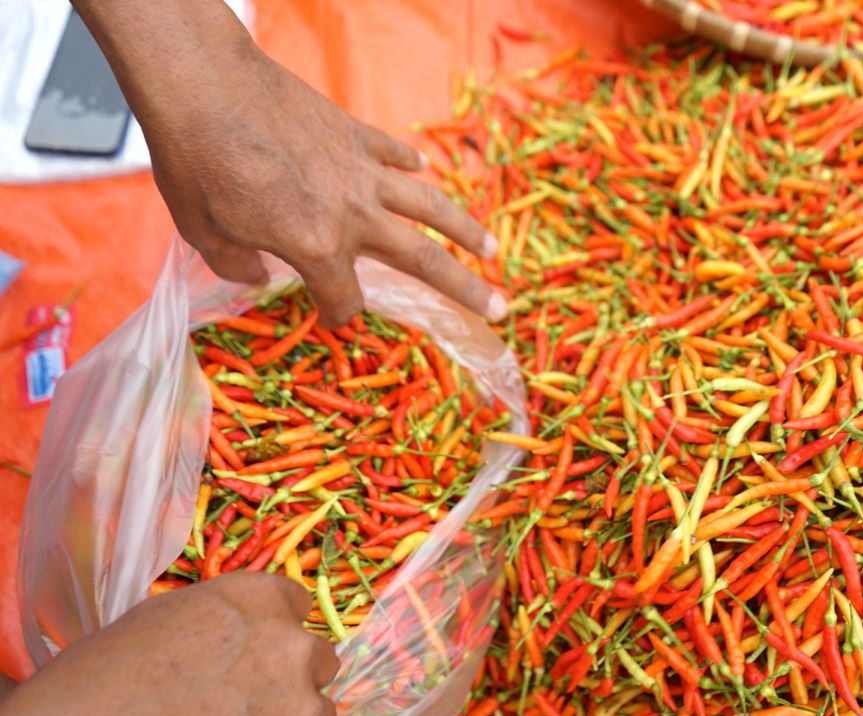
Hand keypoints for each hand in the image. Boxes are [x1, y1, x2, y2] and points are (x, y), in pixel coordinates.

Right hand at [0, 573, 337, 715]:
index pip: (295, 602)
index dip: (276, 625)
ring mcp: (295, 708)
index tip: (261, 644)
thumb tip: (231, 635)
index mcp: (255, 599)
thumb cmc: (97, 683)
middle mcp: (288, 646)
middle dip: (290, 675)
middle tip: (248, 697)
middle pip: (317, 657)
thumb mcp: (159, 620)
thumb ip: (218, 622)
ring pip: (317, 712)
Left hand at [73, 1, 503, 327]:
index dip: (339, 313)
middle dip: (464, 291)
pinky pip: (395, 155)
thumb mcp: (205, 233)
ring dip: (466, 230)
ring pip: (430, 205)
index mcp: (317, 247)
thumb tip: (259, 273)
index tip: (332, 316)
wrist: (205, 86)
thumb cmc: (197, 165)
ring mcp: (361, 170)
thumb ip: (239, 264)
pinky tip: (425, 170)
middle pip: (424, 261)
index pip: (346, 298)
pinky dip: (411, 165)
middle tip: (499, 308)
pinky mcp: (354, 133)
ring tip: (492, 250)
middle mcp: (354, 214)